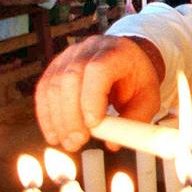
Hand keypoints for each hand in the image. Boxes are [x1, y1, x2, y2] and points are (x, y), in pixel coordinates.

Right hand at [35, 35, 163, 150]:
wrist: (126, 59)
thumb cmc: (137, 79)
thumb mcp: (148, 97)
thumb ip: (135, 119)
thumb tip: (112, 143)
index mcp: (117, 52)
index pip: (97, 70)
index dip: (91, 98)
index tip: (93, 125)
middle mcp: (89, 48)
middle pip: (70, 77)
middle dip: (71, 115)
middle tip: (77, 142)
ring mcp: (69, 55)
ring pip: (53, 85)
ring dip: (57, 119)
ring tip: (68, 143)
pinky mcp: (56, 66)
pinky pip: (43, 90)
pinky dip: (46, 115)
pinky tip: (54, 134)